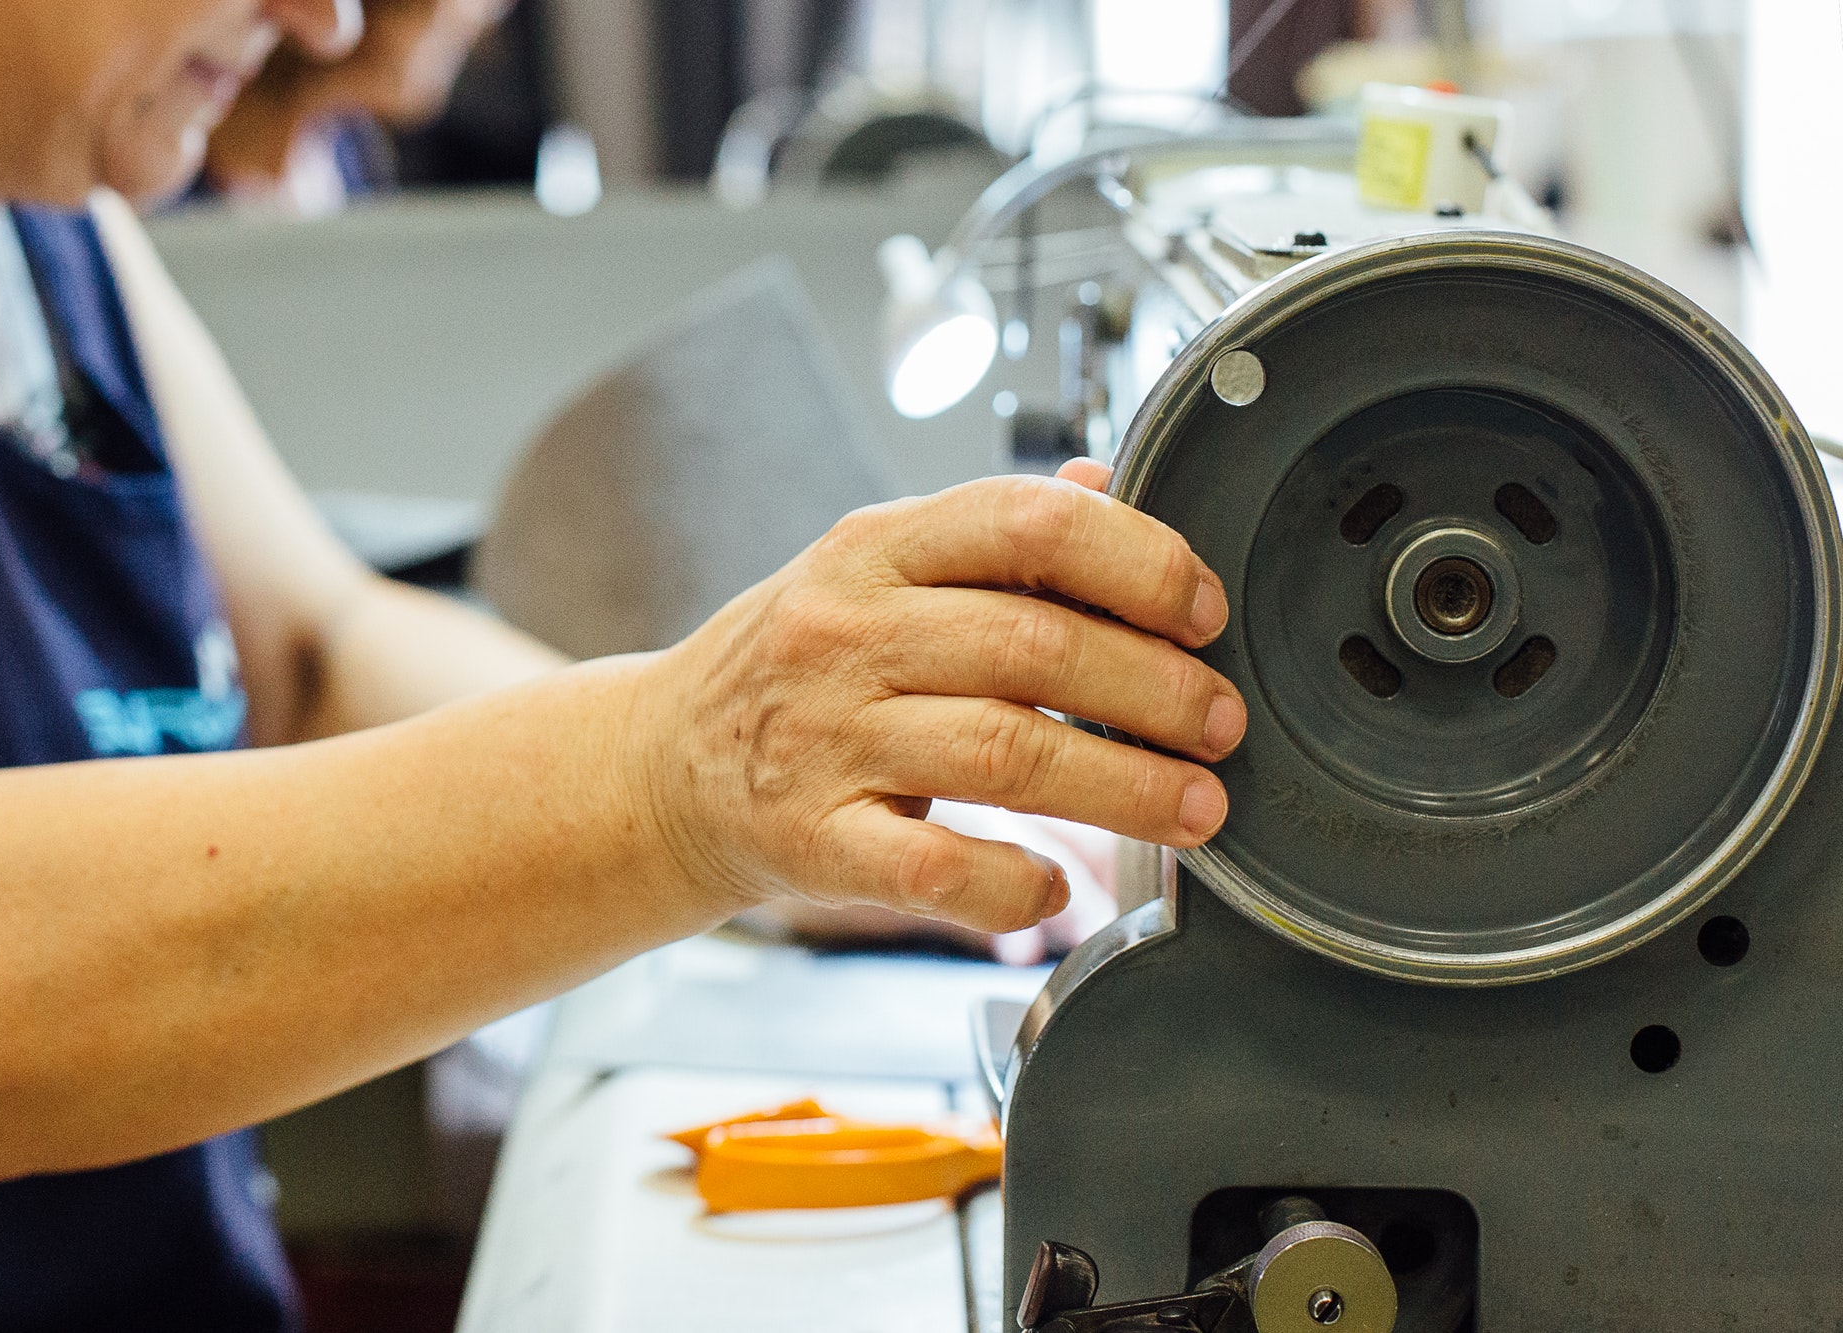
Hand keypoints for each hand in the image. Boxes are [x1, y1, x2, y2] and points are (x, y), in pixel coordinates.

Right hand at [629, 460, 1244, 934]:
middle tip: (1223, 725)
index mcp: (876, 547)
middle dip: (1159, 689)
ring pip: (1003, 754)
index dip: (1138, 562)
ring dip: (1123, 785)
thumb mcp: (872, 567)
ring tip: (1196, 808)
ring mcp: (825, 737)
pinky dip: (1011, 883)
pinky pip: (931, 866)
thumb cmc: (791, 667)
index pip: (1025, 522)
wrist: (658, 767)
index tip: (1203, 611)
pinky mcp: (811, 839)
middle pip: (1034, 646)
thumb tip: (1107, 483)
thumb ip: (988, 534)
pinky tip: (1057, 886)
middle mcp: (847, 631)